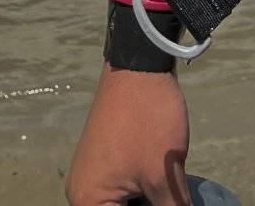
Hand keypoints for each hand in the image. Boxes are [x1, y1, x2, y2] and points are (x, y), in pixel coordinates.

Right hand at [65, 65, 190, 205]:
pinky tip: (163, 178)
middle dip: (150, 204)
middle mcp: (81, 191)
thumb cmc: (147, 120)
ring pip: (124, 200)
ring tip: (169, 185)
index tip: (169, 199)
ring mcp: (92, 171)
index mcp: (87, 202)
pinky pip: (123, 185)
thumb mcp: (164, 176)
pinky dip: (143, 187)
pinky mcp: (104, 155)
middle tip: (173, 194)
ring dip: (148, 199)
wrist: (140, 63)